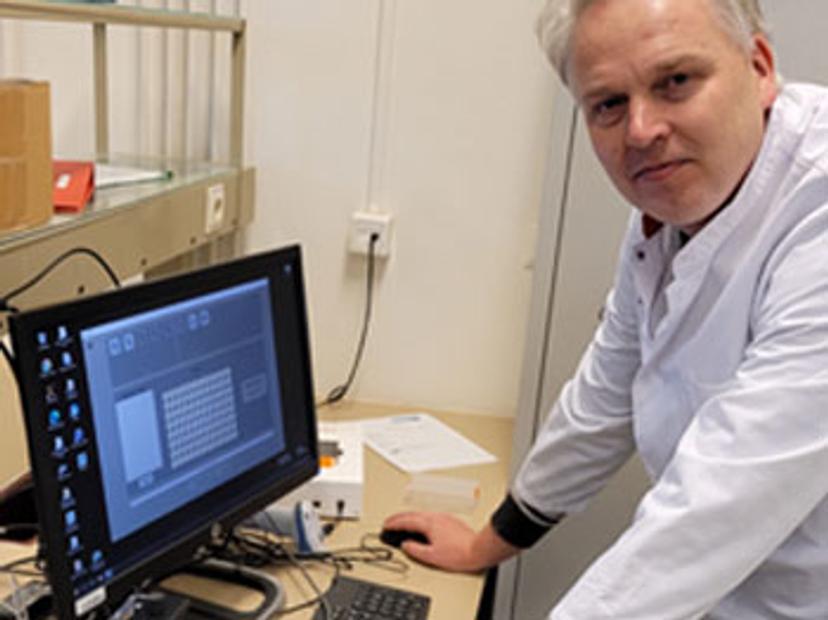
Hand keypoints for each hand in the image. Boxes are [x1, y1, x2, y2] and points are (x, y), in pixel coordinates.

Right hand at [382, 512, 517, 572]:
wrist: (478, 550)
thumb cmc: (459, 554)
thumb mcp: (432, 556)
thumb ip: (415, 549)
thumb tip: (406, 545)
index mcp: (429, 524)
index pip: (407, 521)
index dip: (394, 523)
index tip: (386, 525)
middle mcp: (436, 517)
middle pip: (413, 515)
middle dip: (399, 518)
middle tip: (390, 522)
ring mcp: (444, 518)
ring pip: (422, 514)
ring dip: (410, 518)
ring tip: (403, 523)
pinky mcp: (451, 521)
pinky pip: (430, 516)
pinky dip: (421, 519)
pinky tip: (422, 525)